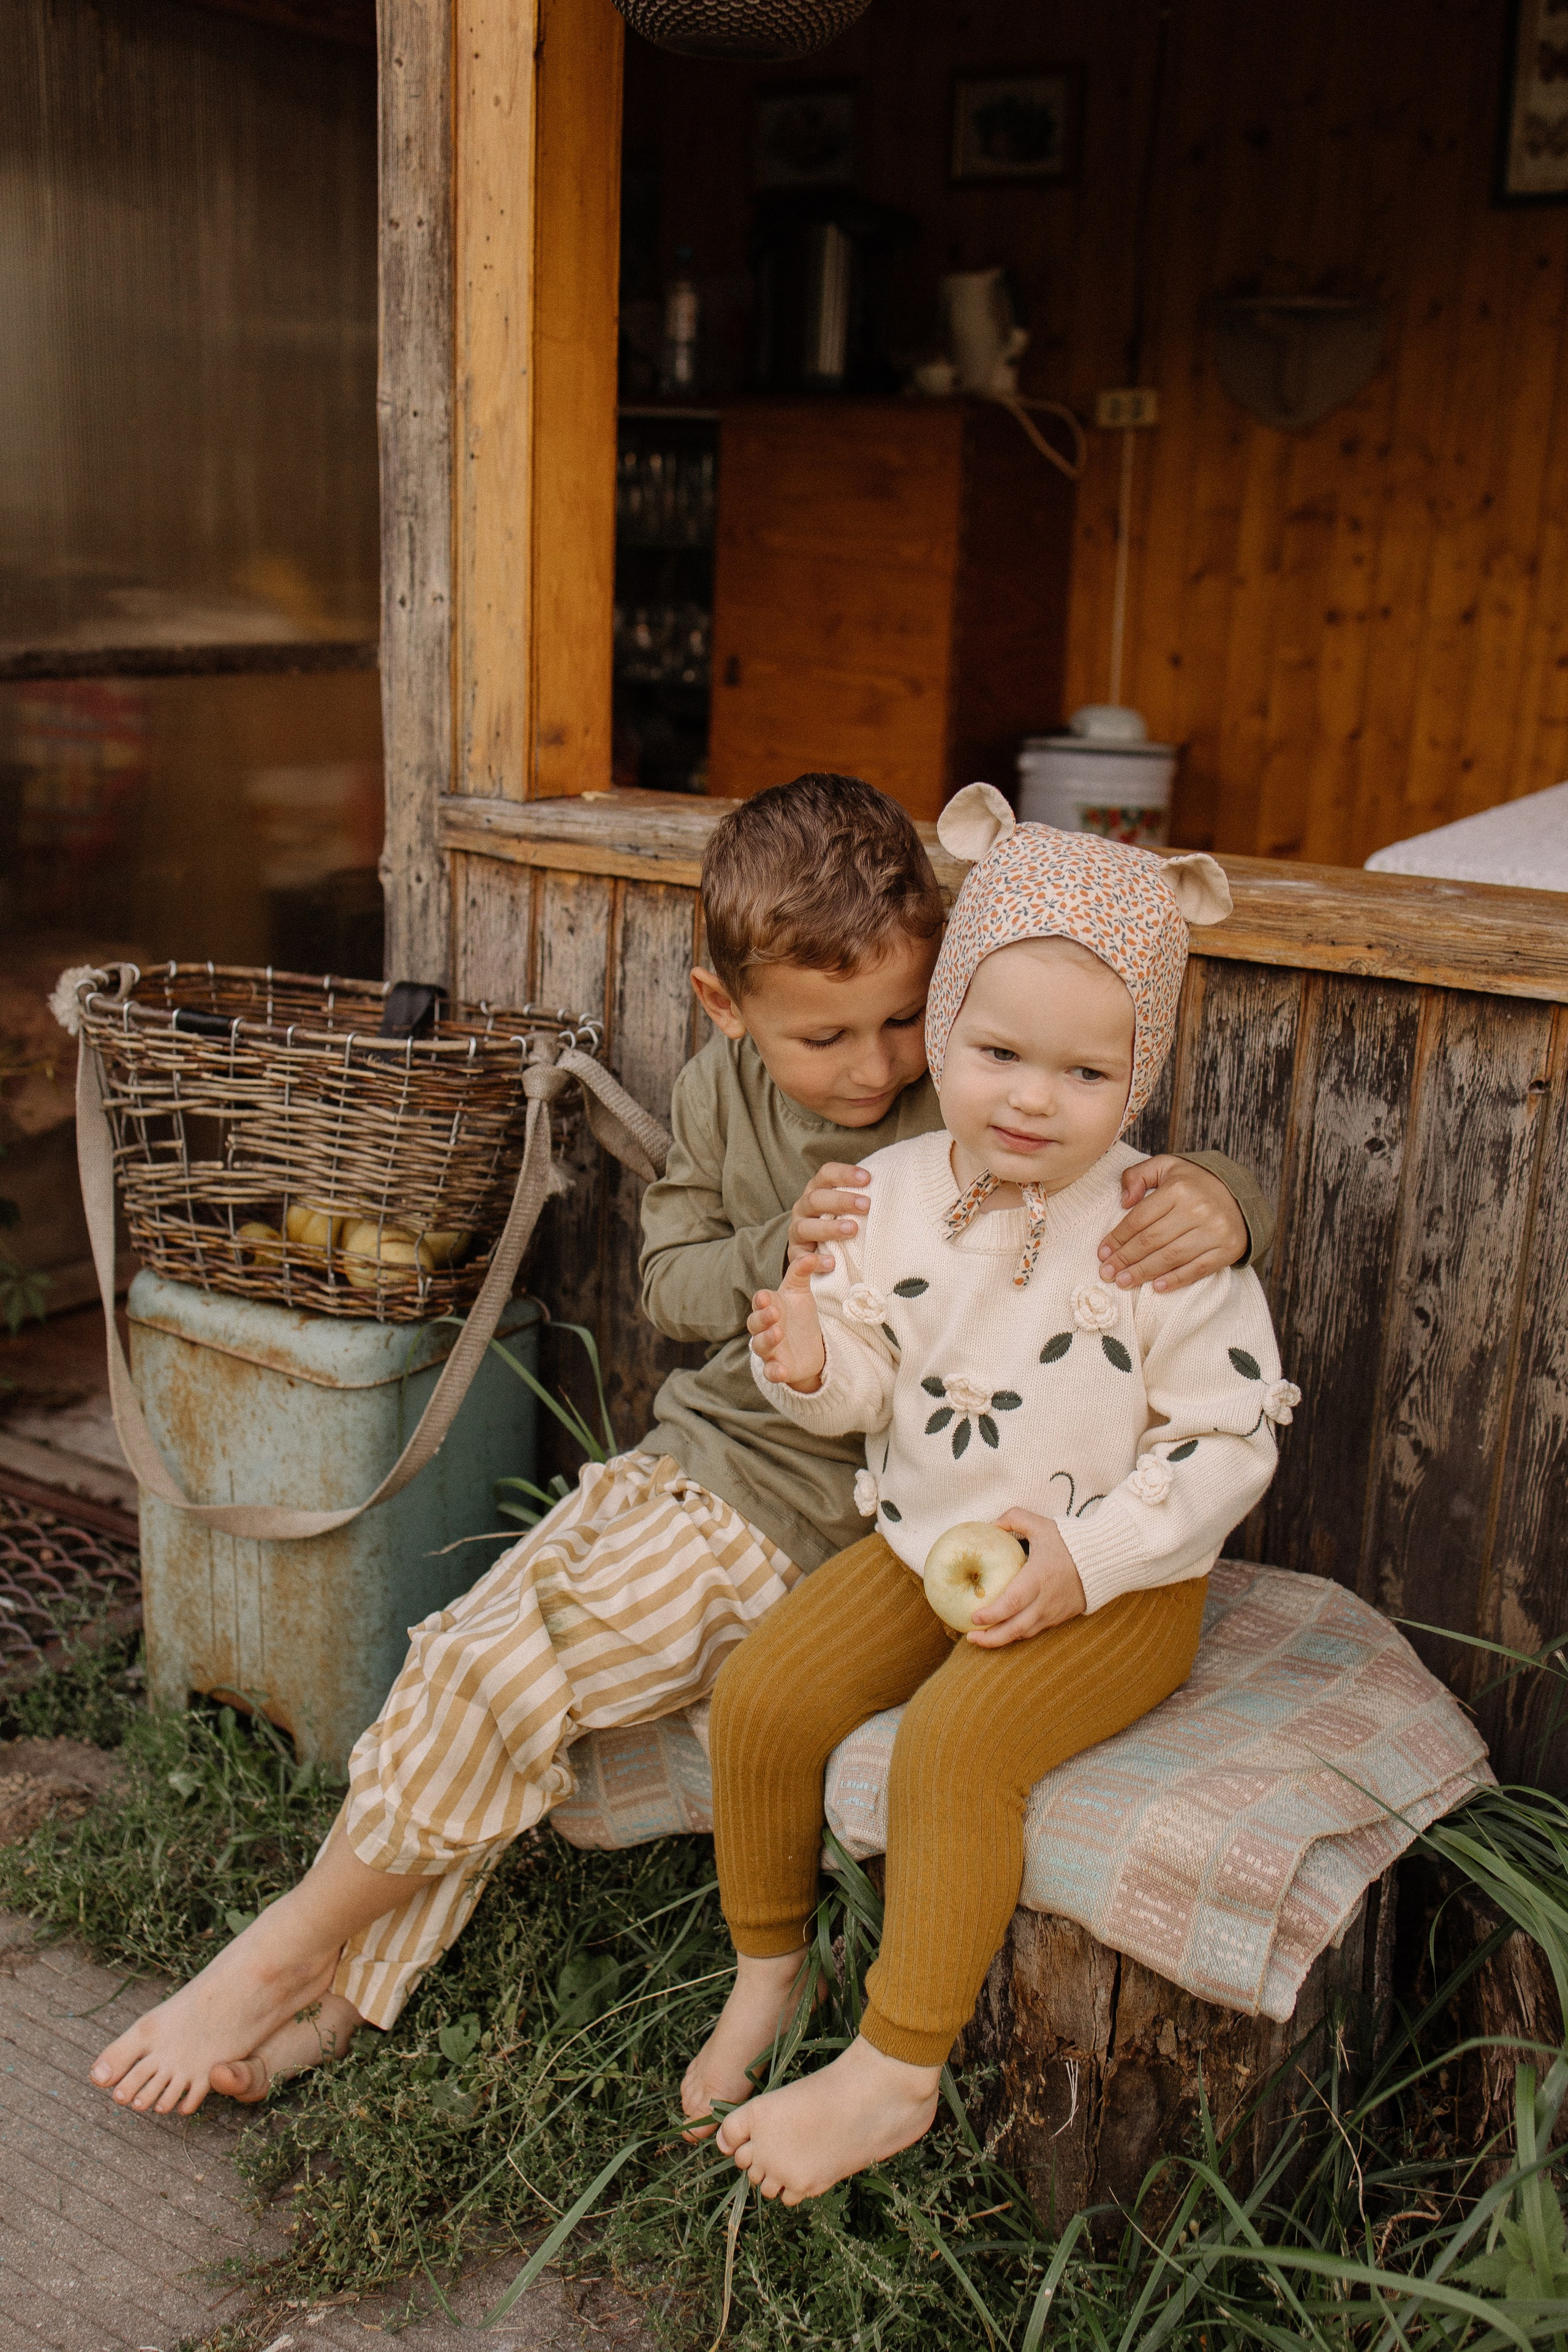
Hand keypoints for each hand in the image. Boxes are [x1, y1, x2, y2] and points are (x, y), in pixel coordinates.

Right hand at [747, 1257, 827, 1391]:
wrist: (808, 1348)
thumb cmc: (799, 1316)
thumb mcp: (800, 1292)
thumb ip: (802, 1272)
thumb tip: (811, 1255)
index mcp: (770, 1307)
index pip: (760, 1302)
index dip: (762, 1300)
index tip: (766, 1297)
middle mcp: (765, 1328)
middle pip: (755, 1323)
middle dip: (763, 1318)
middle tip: (774, 1313)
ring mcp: (770, 1349)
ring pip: (760, 1346)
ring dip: (766, 1340)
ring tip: (777, 1334)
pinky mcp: (778, 1368)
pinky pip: (771, 1372)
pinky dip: (774, 1371)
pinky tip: (781, 1371)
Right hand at [786, 1162, 870, 1271]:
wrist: (819, 1255)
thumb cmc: (843, 1224)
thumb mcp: (849, 1209)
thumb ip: (861, 1200)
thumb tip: (892, 1191)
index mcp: (816, 1191)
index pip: (826, 1174)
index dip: (844, 1174)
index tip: (867, 1178)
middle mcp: (803, 1209)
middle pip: (816, 1199)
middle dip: (841, 1200)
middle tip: (866, 1206)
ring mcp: (797, 1232)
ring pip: (805, 1227)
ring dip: (829, 1228)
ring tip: (852, 1230)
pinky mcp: (795, 1256)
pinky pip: (798, 1259)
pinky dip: (812, 1262)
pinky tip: (831, 1263)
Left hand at [967, 1510, 1085, 1645]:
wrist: (1104, 1558)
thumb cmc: (1070, 1541)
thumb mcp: (1041, 1524)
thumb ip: (1014, 1518)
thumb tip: (991, 1524)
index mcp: (1039, 1578)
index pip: (1013, 1602)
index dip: (992, 1613)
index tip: (973, 1617)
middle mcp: (1046, 1600)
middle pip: (1016, 1628)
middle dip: (991, 1638)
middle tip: (970, 1637)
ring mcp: (1054, 1612)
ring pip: (1025, 1633)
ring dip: (1002, 1639)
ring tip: (981, 1638)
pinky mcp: (1061, 1617)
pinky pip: (1036, 1630)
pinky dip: (1018, 1633)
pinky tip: (1004, 1630)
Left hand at [1097, 1156, 1247, 1291]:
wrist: (1240, 1194)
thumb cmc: (1194, 1182)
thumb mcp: (1166, 1166)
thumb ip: (1138, 1175)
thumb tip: (1124, 1201)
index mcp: (1178, 1188)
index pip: (1139, 1218)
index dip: (1118, 1238)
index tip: (1102, 1253)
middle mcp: (1198, 1209)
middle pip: (1152, 1240)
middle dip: (1125, 1259)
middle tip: (1107, 1273)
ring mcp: (1214, 1231)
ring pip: (1171, 1257)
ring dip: (1144, 1273)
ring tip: (1124, 1282)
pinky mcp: (1227, 1249)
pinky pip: (1197, 1269)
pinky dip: (1175, 1280)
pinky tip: (1156, 1287)